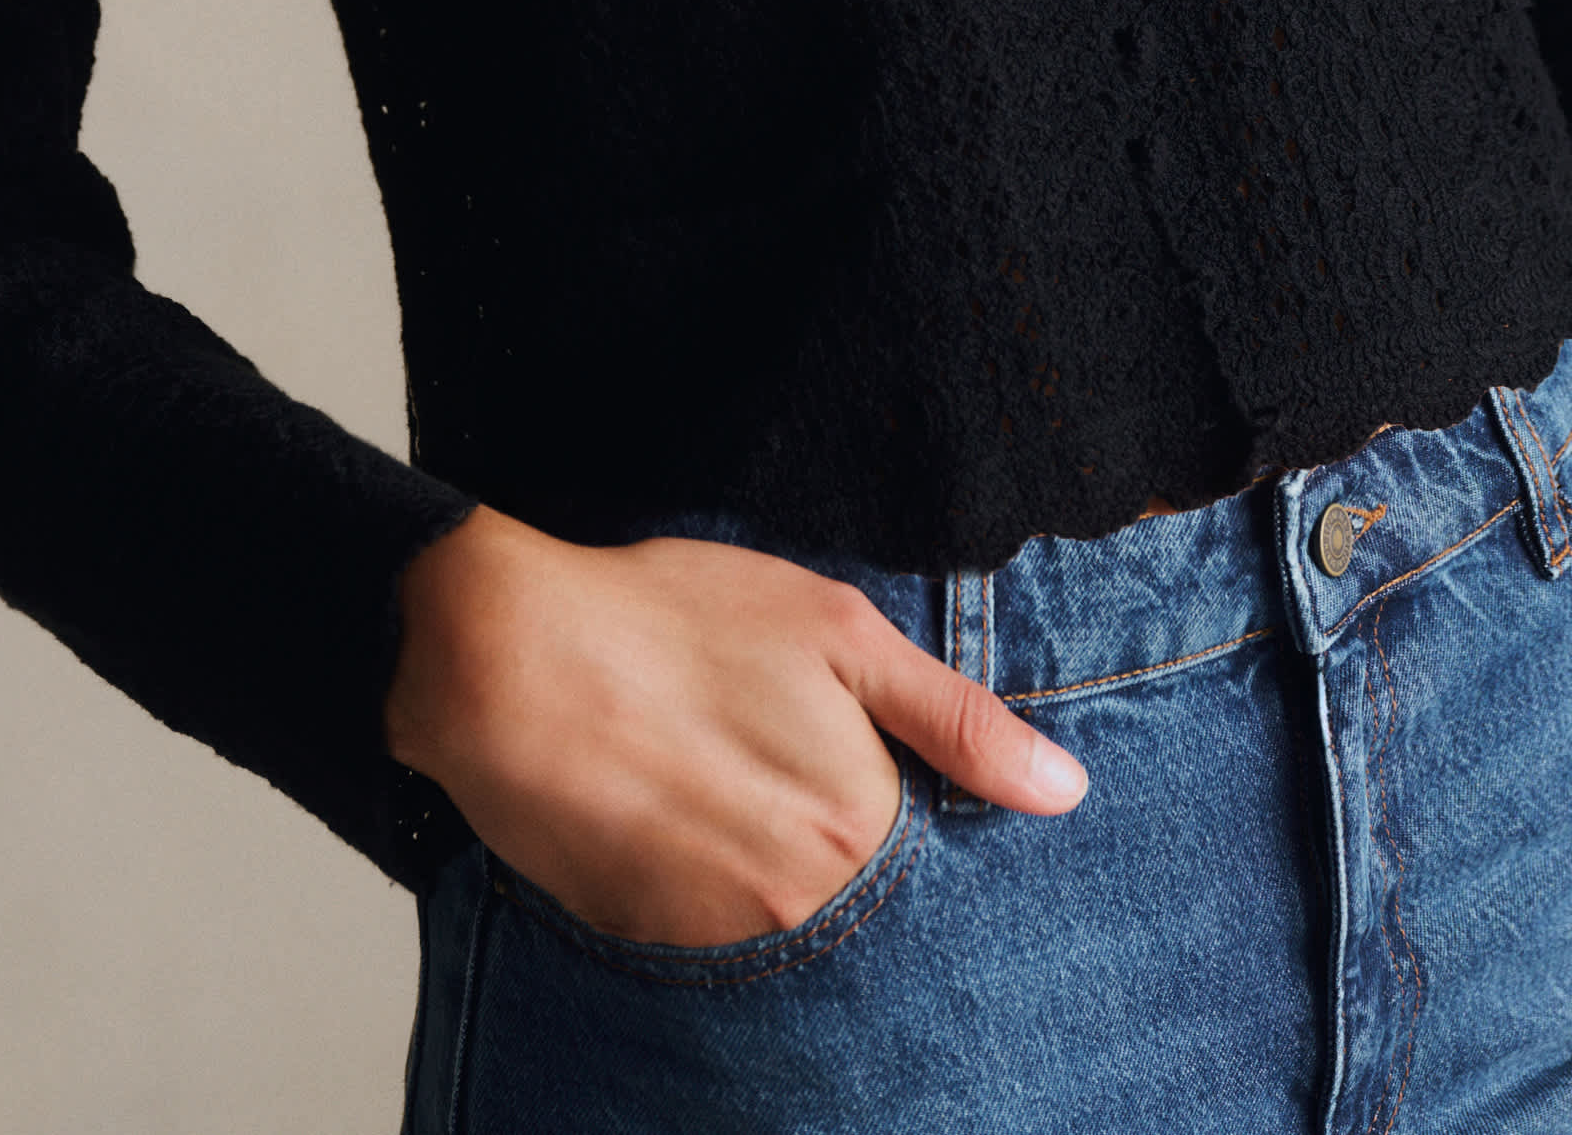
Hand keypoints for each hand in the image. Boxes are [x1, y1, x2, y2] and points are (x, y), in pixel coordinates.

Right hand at [384, 505, 1086, 949]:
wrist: (506, 662)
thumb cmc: (673, 622)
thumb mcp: (835, 631)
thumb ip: (955, 718)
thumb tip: (1065, 793)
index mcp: (862, 827)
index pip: (942, 873)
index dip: (920, 825)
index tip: (892, 789)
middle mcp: (802, 908)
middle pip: (870, 910)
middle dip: (851, 858)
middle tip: (791, 777)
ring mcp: (720, 940)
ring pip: (793, 932)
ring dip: (780, 878)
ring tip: (728, 787)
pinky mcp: (648, 949)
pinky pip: (714, 945)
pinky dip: (713, 895)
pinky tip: (681, 817)